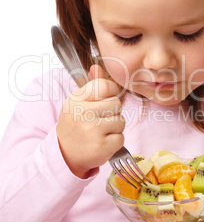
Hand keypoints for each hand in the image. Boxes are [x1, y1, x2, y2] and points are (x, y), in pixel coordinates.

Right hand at [56, 64, 124, 178]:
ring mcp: (92, 130)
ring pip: (121, 121)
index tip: (106, 100)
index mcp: (77, 99)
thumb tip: (97, 66)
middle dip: (113, 112)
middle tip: (100, 120)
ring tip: (101, 132)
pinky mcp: (101, 147)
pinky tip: (103, 142)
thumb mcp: (77, 103)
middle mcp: (83, 113)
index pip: (105, 86)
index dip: (111, 92)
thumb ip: (91, 86)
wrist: (64, 154)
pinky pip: (121, 138)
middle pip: (116, 104)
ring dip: (115, 128)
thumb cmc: (74, 125)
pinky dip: (115, 142)